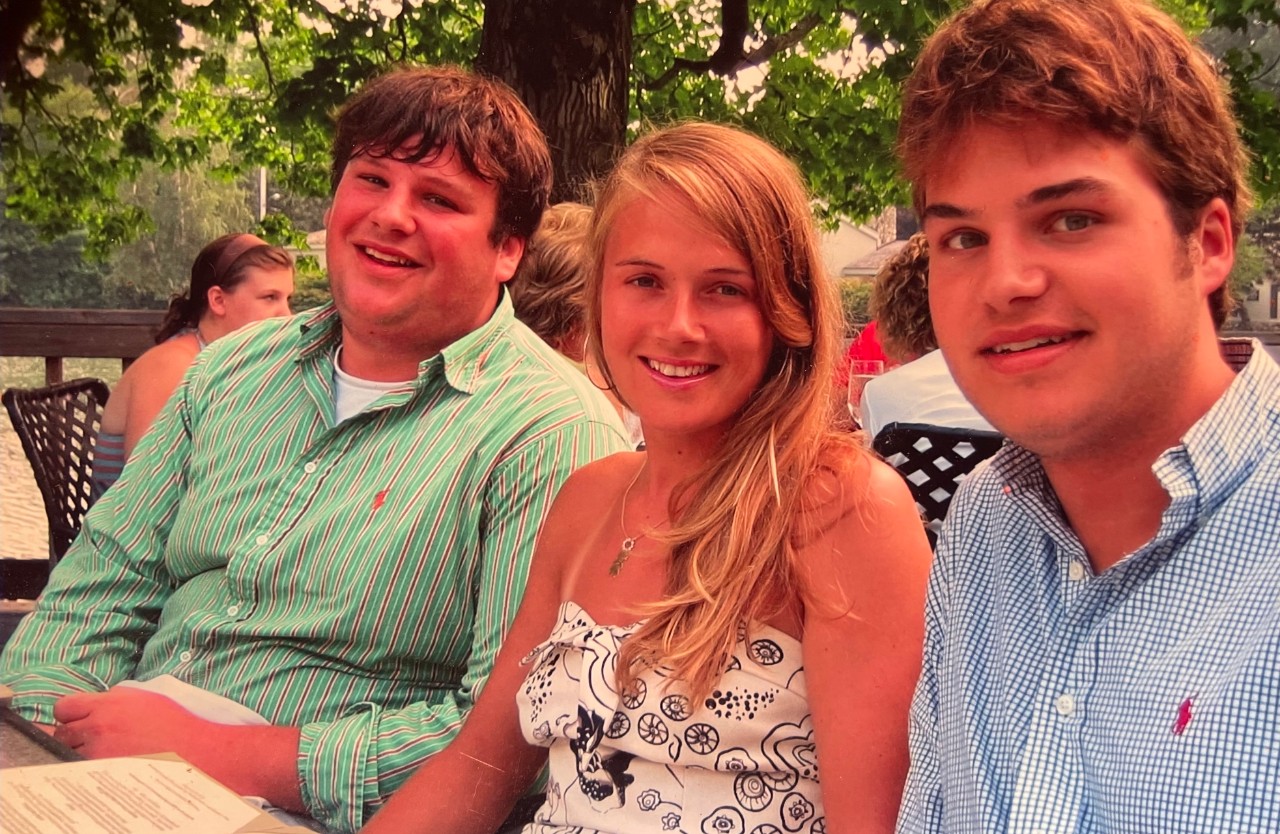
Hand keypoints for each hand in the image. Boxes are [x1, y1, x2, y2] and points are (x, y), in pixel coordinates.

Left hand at [52, 689, 303, 809]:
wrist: (201, 752)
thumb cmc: (180, 725)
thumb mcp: (148, 699)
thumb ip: (117, 700)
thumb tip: (98, 705)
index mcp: (110, 704)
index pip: (64, 707)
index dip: (70, 714)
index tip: (81, 720)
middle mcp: (99, 727)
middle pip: (61, 734)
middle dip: (73, 738)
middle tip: (95, 742)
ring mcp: (100, 754)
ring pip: (68, 757)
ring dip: (79, 757)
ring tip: (105, 758)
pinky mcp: (106, 776)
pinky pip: (83, 775)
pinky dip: (90, 774)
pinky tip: (109, 771)